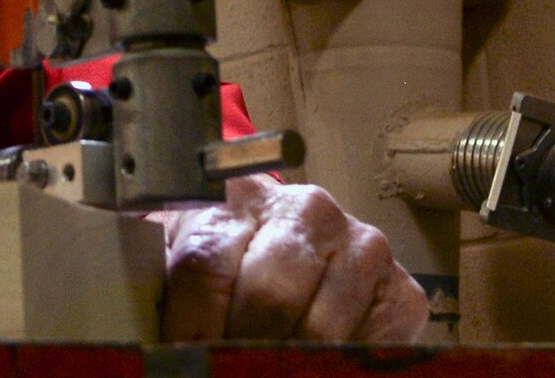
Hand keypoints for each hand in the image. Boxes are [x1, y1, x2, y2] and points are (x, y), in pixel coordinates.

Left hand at [153, 178, 427, 343]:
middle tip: (223, 367)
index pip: (205, 265)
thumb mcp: (177, 260)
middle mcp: (308, 209)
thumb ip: (165, 286)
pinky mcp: (401, 290)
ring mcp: (362, 246)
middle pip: (267, 298)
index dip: (188, 328)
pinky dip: (331, 365)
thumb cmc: (221, 260)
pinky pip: (369, 346)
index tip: (178, 358)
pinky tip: (305, 360)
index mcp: (239, 193)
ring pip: (317, 330)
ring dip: (285, 360)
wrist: (284, 247)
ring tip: (261, 365)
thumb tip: (153, 348)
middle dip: (238, 348)